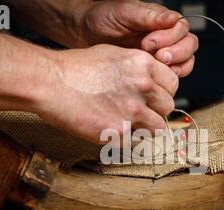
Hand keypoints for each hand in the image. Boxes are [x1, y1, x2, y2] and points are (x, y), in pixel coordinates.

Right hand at [37, 45, 178, 143]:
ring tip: (126, 124)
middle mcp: (143, 86)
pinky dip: (122, 138)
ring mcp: (133, 110)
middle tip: (138, 113)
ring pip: (157, 128)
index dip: (162, 93)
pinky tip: (106, 128)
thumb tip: (148, 81)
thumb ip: (136, 69)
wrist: (50, 82)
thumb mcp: (112, 55)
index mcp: (143, 65)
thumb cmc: (74, 68)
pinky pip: (132, 141)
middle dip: (155, 111)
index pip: (172, 84)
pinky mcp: (119, 131)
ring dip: (144, 128)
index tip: (153, 99)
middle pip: (168, 107)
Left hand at [68, 0, 198, 77]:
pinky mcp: (152, 70)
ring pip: (184, 63)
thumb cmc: (102, 18)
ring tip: (157, 67)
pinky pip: (169, 77)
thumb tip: (172, 18)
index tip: (148, 42)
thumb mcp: (125, 12)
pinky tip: (153, 79)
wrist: (83, 33)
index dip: (170, 38)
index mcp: (161, 21)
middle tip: (158, 57)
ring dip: (176, 68)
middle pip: (189, 46)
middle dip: (177, 53)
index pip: (182, 29)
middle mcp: (164, 37)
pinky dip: (166, 80)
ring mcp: (160, 55)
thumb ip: (149, 16)